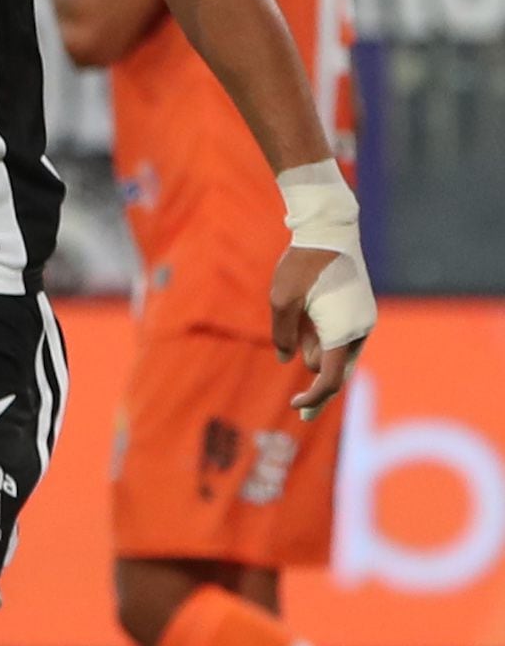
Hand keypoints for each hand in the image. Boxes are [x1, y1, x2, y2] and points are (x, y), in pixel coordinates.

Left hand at [270, 245, 364, 417]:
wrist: (329, 231)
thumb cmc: (302, 265)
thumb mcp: (282, 300)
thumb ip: (283, 334)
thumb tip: (285, 358)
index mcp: (343, 332)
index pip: (330, 378)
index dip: (313, 397)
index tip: (295, 407)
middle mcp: (359, 330)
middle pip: (338, 371)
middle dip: (320, 391)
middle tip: (300, 414)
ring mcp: (362, 319)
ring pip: (338, 352)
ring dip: (316, 354)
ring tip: (297, 318)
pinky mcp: (359, 309)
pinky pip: (341, 336)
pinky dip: (323, 341)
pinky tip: (304, 332)